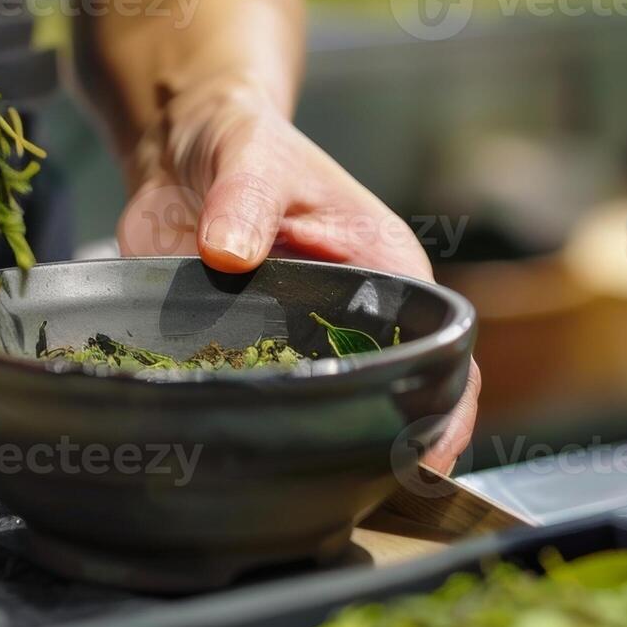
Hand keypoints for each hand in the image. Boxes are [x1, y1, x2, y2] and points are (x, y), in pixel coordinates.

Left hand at [116, 80, 479, 468]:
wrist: (181, 145)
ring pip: (320, 410)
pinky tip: (224, 451)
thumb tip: (227, 252)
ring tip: (288, 478)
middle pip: (388, 396)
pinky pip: (256, 401)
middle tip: (350, 485)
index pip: (443, 349)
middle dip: (377, 444)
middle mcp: (353, 315)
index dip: (445, 409)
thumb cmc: (242, 141)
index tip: (427, 457)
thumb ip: (242, 198)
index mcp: (386, 270)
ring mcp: (299, 341)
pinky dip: (244, 427)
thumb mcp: (250, 156)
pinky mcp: (246, 351)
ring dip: (307, 444)